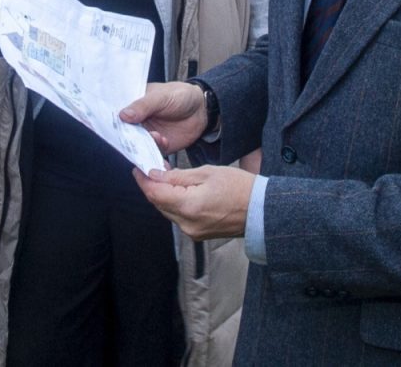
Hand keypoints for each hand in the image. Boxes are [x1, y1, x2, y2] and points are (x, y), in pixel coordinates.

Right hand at [120, 82, 206, 154]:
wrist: (202, 109)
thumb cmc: (180, 95)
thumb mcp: (161, 97)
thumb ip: (143, 106)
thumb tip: (123, 115)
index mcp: (134, 104)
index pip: (117, 113)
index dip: (112, 120)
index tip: (110, 124)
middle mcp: (137, 121)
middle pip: (124, 132)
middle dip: (127, 136)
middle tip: (133, 135)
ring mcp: (147, 134)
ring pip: (137, 144)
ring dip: (143, 144)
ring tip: (156, 135)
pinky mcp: (158, 145)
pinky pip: (151, 153)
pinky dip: (154, 151)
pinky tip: (164, 141)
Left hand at [133, 165, 253, 240]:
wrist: (262, 211)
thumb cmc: (240, 188)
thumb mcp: (207, 173)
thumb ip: (178, 176)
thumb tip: (155, 175)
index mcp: (188, 207)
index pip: (154, 193)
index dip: (143, 180)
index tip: (138, 168)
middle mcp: (187, 224)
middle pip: (158, 203)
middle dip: (153, 185)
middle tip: (154, 167)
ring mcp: (192, 231)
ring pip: (167, 210)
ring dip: (164, 194)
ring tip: (169, 176)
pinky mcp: (198, 234)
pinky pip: (179, 217)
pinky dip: (175, 203)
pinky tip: (181, 191)